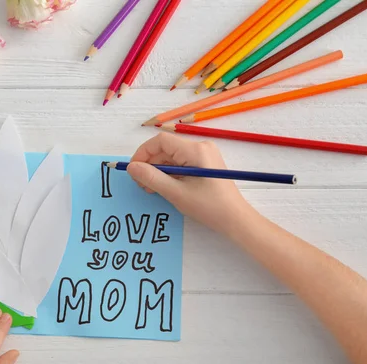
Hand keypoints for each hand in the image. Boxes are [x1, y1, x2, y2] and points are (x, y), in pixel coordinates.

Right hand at [127, 133, 252, 235]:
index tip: (134, 170)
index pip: (160, 141)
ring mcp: (204, 154)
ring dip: (158, 171)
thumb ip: (151, 178)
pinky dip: (169, 173)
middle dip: (150, 165)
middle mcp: (200, 146)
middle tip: (142, 185)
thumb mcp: (176, 193)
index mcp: (195, 150)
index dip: (143, 153)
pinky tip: (165, 187)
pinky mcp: (205, 163)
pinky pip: (181, 162)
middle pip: (165, 149)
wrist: (235, 219)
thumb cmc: (208, 207)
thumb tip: (131, 167)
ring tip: (152, 189)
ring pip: (171, 157)